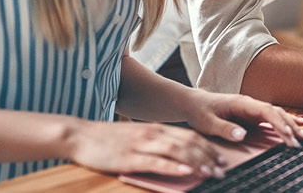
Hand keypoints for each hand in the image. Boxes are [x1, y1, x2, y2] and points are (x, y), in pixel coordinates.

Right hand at [66, 120, 225, 177]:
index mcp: (155, 129)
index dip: (207, 146)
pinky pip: (156, 162)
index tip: (221, 158)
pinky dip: (173, 168)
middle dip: (208, 156)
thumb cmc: (108, 139)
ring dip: (197, 162)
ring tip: (211, 172)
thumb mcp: (136, 137)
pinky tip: (186, 173)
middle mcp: (152, 134)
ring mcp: (141, 145)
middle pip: (188, 143)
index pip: (189, 136)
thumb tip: (177, 156)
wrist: (79, 135)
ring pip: (176, 152)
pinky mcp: (130, 157)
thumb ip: (156, 144)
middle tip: (223, 168)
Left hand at [182, 90, 302, 147]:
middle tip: (299, 142)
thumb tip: (242, 135)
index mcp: (241, 103)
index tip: (288, 135)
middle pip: (275, 113)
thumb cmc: (200, 111)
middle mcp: (250, 104)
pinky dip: (286, 121)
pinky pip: (272, 117)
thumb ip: (224, 128)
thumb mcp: (207, 123)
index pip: (265, 111)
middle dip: (289, 126)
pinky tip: (300, 124)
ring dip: (290, 125)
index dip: (278, 122)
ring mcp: (252, 109)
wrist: (194, 103)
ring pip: (276, 115)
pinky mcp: (252, 116)